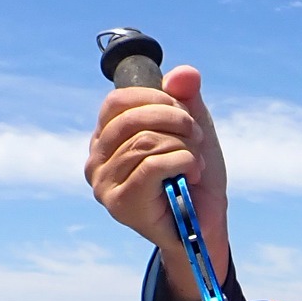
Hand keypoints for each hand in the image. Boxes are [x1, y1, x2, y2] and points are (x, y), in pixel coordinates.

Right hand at [85, 66, 229, 300]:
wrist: (205, 227)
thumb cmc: (195, 180)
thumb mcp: (193, 132)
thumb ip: (186, 100)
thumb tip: (185, 73)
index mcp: (106, 139)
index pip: (117, 101)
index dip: (157, 99)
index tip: (186, 115)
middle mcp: (96, 161)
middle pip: (132, 119)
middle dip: (176, 122)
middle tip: (198, 138)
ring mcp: (104, 184)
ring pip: (145, 142)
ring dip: (184, 147)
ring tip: (197, 163)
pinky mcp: (121, 203)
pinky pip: (152, 165)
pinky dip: (183, 163)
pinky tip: (193, 175)